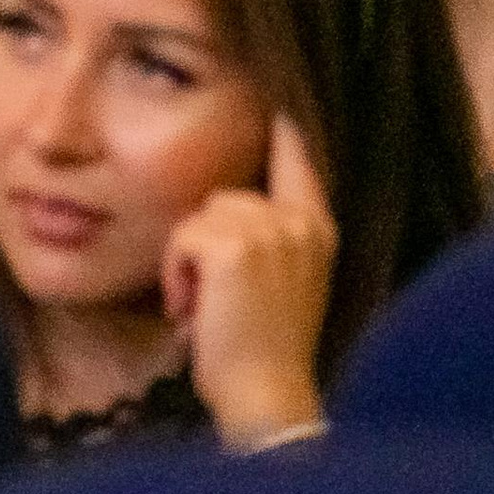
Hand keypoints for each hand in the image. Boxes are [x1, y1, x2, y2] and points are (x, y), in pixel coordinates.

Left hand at [159, 114, 335, 448]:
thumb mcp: (275, 284)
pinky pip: (181, 239)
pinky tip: (197, 312)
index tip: (280, 97)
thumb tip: (219, 210)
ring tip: (208, 309)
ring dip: (186, 264)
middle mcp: (301, 224)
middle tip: (217, 301)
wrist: (266, 397)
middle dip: (202, 243)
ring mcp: (272, 231)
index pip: (301, 157)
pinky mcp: (236, 245)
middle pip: (222, 195)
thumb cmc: (259, 352)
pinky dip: (176, 277)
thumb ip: (262, 240)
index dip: (286, 126)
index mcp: (316, 229)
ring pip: (197, 217)